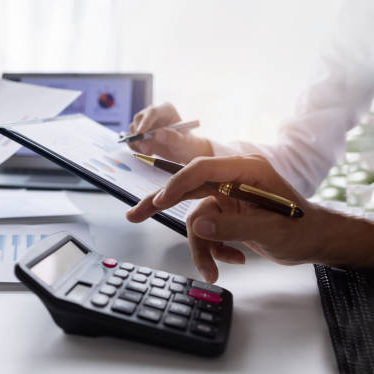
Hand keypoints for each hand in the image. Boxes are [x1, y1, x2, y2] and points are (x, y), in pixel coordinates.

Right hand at [126, 154, 373, 282]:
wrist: (313, 241)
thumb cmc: (301, 230)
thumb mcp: (270, 229)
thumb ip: (232, 226)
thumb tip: (197, 224)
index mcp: (246, 170)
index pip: (201, 170)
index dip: (178, 184)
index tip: (159, 202)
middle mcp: (232, 179)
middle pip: (187, 187)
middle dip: (161, 204)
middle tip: (134, 215)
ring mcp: (227, 195)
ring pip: (196, 218)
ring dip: (202, 247)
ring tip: (213, 271)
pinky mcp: (225, 212)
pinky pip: (206, 230)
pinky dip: (214, 249)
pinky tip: (233, 259)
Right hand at [128, 103, 212, 163]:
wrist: (182, 151)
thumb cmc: (186, 144)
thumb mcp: (183, 142)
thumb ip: (172, 137)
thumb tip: (158, 134)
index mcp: (166, 110)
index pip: (152, 112)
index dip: (145, 121)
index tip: (141, 133)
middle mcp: (153, 114)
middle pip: (139, 119)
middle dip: (139, 134)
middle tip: (145, 148)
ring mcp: (146, 123)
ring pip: (133, 129)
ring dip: (137, 142)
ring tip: (149, 152)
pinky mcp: (140, 134)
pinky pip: (132, 139)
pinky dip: (135, 147)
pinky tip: (147, 152)